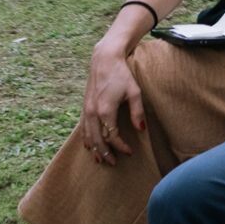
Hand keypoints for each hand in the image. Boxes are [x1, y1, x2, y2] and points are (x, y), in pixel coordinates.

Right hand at [80, 45, 143, 165]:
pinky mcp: (85, 106)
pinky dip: (86, 138)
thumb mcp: (135, 92)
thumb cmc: (122, 75)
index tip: (130, 152)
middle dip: (104, 153)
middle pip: (97, 140)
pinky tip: (89, 145)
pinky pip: (83, 128)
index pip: (112, 136)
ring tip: (100, 159)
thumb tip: (141, 129)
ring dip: (93, 148)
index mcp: (105, 110)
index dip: (120, 146)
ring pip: (87, 135)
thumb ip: (137, 112)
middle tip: (113, 163)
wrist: (104, 60)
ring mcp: (86, 110)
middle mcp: (92, 112)